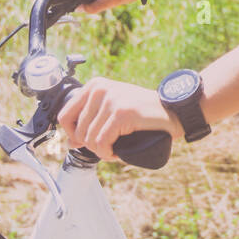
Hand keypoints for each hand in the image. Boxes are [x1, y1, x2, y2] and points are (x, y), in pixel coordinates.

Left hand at [57, 76, 179, 161]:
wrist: (174, 110)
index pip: (65, 116)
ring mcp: (111, 100)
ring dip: (102, 151)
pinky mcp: (122, 113)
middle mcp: (100, 89)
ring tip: (116, 148)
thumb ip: (92, 118)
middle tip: (109, 146)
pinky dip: (108, 154)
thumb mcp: (114, 107)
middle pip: (77, 132)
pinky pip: (102, 143)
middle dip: (91, 146)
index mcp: (95, 85)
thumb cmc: (144, 111)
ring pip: (89, 140)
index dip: (73, 135)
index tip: (88, 141)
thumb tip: (70, 142)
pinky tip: (117, 153)